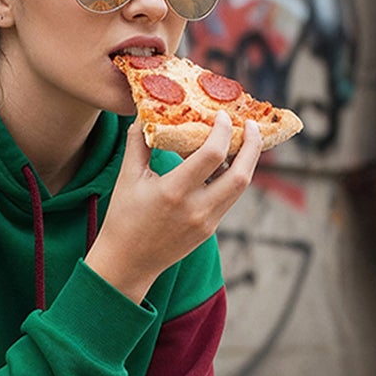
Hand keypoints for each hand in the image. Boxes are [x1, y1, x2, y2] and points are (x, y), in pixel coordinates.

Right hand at [85, 111, 261, 301]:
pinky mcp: (209, 230)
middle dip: (252, 146)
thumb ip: (139, 142)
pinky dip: (232, 177)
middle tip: (251, 124)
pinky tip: (225, 162)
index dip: (222, 130)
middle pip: (241, 174)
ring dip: (247, 161)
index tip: (221, 115)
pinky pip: (229, 198)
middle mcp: (196, 209)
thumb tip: (145, 112)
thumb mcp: (127, 178)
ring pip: (240, 187)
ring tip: (243, 140)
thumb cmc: (123, 219)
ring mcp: (207, 222)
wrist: (128, 263)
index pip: (212, 155)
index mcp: (174, 192)